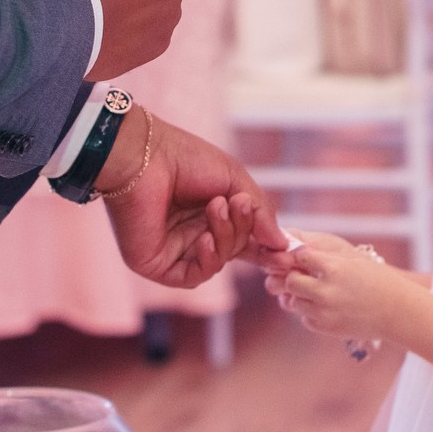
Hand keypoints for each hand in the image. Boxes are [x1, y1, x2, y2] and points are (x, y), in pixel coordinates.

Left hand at [101, 109, 286, 287]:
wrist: (144, 155)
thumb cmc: (185, 158)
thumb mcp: (236, 182)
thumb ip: (261, 213)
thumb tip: (283, 245)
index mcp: (209, 214)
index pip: (244, 239)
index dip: (266, 246)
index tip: (288, 251)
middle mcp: (192, 234)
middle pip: (235, 249)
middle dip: (243, 228)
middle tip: (239, 202)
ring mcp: (175, 251)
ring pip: (218, 262)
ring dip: (226, 237)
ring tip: (217, 207)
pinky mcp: (157, 264)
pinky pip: (194, 276)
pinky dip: (208, 259)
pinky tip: (206, 238)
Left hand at [261, 231, 411, 341]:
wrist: (396, 311)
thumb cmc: (377, 280)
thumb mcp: (353, 259)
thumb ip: (325, 256)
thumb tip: (297, 253)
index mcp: (334, 268)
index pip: (298, 257)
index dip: (300, 258)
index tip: (305, 260)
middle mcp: (325, 290)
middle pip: (290, 281)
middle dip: (295, 278)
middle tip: (306, 277)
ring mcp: (324, 311)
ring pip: (292, 302)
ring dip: (301, 296)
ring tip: (317, 293)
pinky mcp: (325, 327)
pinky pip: (304, 318)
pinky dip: (310, 312)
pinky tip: (326, 307)